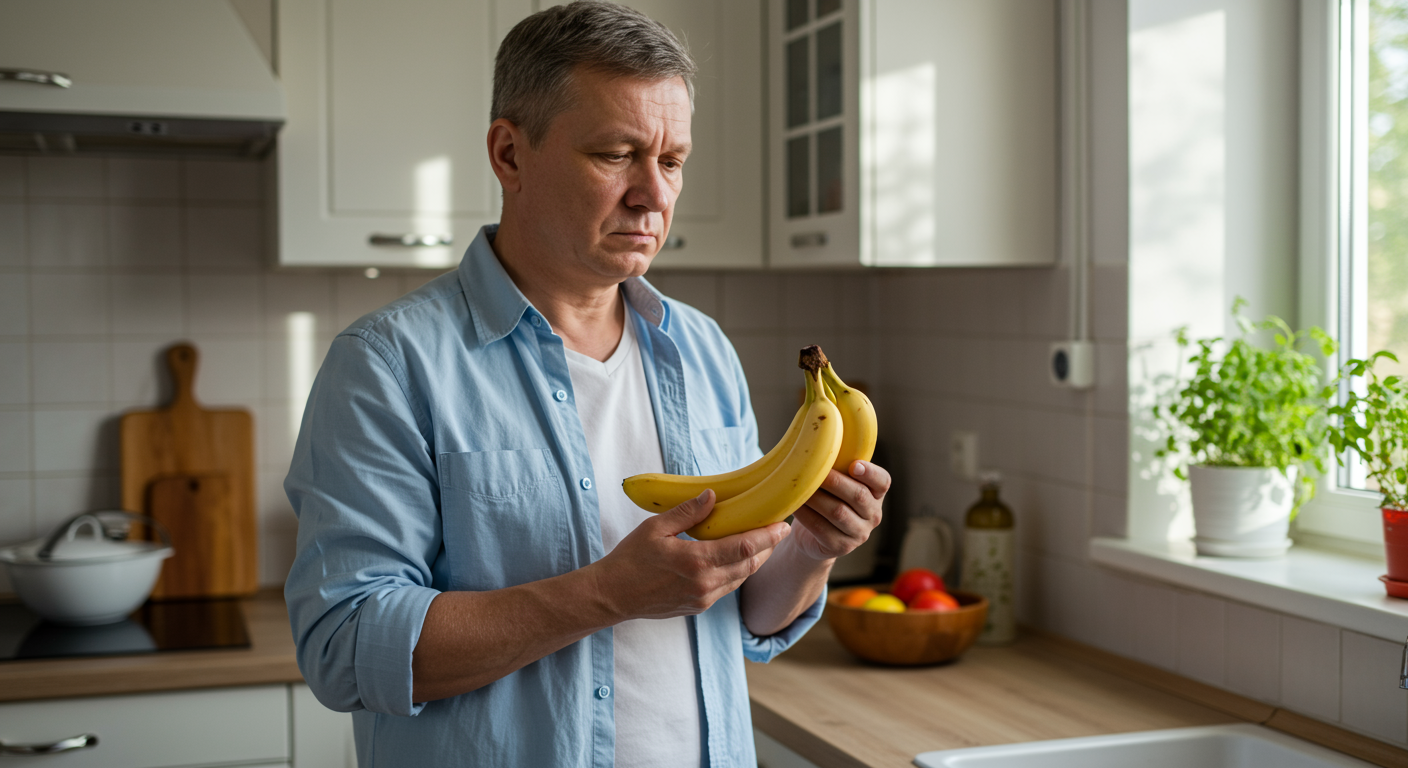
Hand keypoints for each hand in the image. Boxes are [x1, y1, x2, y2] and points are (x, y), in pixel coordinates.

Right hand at [592, 490, 789, 621]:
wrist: (613, 596)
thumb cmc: (630, 559)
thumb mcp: (655, 528)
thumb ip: (687, 512)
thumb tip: (713, 496)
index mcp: (695, 562)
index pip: (744, 547)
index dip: (768, 536)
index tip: (783, 524)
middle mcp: (705, 584)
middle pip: (750, 564)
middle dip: (767, 546)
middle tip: (777, 527)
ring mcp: (704, 598)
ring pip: (742, 578)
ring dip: (754, 559)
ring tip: (761, 540)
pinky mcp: (699, 606)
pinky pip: (728, 587)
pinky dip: (738, 571)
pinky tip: (736, 557)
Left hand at [789, 460, 890, 560]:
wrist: (813, 536)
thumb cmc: (826, 498)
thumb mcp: (837, 482)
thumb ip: (838, 465)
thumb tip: (819, 440)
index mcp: (876, 493)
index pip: (882, 481)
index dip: (870, 473)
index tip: (854, 465)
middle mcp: (873, 514)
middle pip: (858, 496)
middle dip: (835, 482)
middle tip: (814, 471)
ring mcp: (859, 534)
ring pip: (838, 512)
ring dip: (817, 498)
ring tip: (799, 487)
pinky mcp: (842, 547)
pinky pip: (822, 529)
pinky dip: (806, 515)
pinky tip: (795, 506)